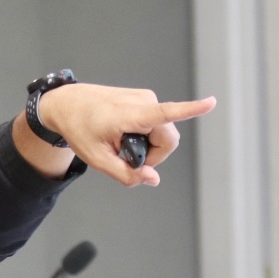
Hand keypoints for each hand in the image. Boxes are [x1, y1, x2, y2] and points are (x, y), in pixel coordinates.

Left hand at [19, 82, 216, 186]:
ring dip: (147, 145)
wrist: (67, 103)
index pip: (166, 113)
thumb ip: (125, 173)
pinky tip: (124, 135)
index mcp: (130, 114)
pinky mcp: (146, 99)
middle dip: (154, 155)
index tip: (211, 102)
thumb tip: (153, 179)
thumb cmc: (79, 129)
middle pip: (168, 139)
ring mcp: (146, 97)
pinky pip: (156, 125)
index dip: (191, 110)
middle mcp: (144, 101)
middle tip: (127, 159)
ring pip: (163, 133)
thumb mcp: (96, 159)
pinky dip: (143, 135)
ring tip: (121, 143)